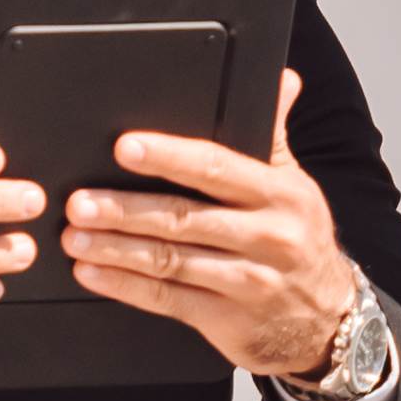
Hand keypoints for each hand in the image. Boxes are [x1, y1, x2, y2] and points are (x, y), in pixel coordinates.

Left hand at [62, 73, 361, 377]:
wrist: (327, 320)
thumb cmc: (300, 242)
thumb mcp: (296, 186)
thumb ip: (274, 134)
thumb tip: (282, 80)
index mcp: (281, 195)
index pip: (217, 168)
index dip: (168, 157)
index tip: (126, 147)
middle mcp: (268, 238)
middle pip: (185, 218)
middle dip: (126, 209)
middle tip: (80, 202)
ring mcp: (248, 282)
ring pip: (170, 261)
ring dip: (115, 249)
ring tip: (74, 238)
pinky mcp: (226, 320)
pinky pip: (168, 300)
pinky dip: (125, 286)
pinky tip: (94, 273)